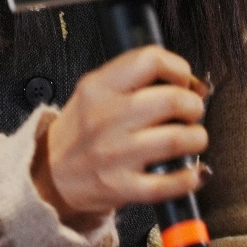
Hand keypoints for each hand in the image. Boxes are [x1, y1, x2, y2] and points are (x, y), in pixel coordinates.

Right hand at [32, 45, 208, 225]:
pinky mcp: (121, 187)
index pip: (150, 60)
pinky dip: (190, 177)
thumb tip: (197, 87)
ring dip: (196, 138)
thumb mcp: (97, 93)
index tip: (182, 82)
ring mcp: (114, 154)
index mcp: (99, 88)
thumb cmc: (81, 132)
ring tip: (191, 140)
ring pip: (177, 139)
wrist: (50, 175)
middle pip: (172, 99)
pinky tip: (190, 172)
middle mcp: (106, 118)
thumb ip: (139, 83)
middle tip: (190, 113)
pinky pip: (170, 183)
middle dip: (193, 106)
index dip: (179, 69)